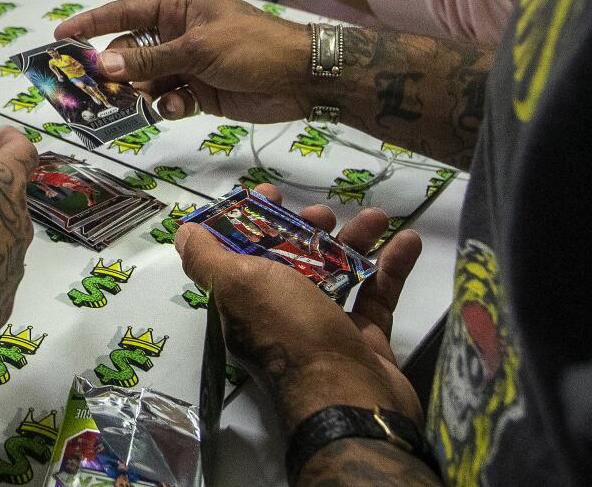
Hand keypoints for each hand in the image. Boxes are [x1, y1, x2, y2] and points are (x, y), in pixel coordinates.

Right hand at [54, 0, 310, 122]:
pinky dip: (168, 106)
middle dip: (115, 72)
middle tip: (96, 91)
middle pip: (129, 54)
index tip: (61, 35)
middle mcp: (177, 34)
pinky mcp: (199, 92)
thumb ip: (149, 61)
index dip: (91, 23)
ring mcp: (187, 64)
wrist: (302, 78)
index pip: (124, 12)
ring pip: (146, 81)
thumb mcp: (197, 49)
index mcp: (177, 8)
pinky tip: (179, 108)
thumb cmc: (253, 47)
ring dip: (142, 93)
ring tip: (143, 103)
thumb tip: (102, 66)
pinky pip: (168, 100)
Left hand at [179, 187, 421, 425]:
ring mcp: (323, 328)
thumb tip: (184, 233)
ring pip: (337, 272)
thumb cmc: (290, 331)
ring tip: (377, 218)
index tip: (273, 194)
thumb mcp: (239, 284)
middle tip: (326, 213)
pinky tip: (408, 241)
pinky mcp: (363, 339)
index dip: (252, 220)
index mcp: (244, 303)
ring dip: (357, 240)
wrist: (349, 398)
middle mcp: (279, 315)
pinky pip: (376, 295)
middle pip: (291, 260)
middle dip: (308, 228)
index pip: (241, 254)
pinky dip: (392, 266)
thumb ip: (209, 257)